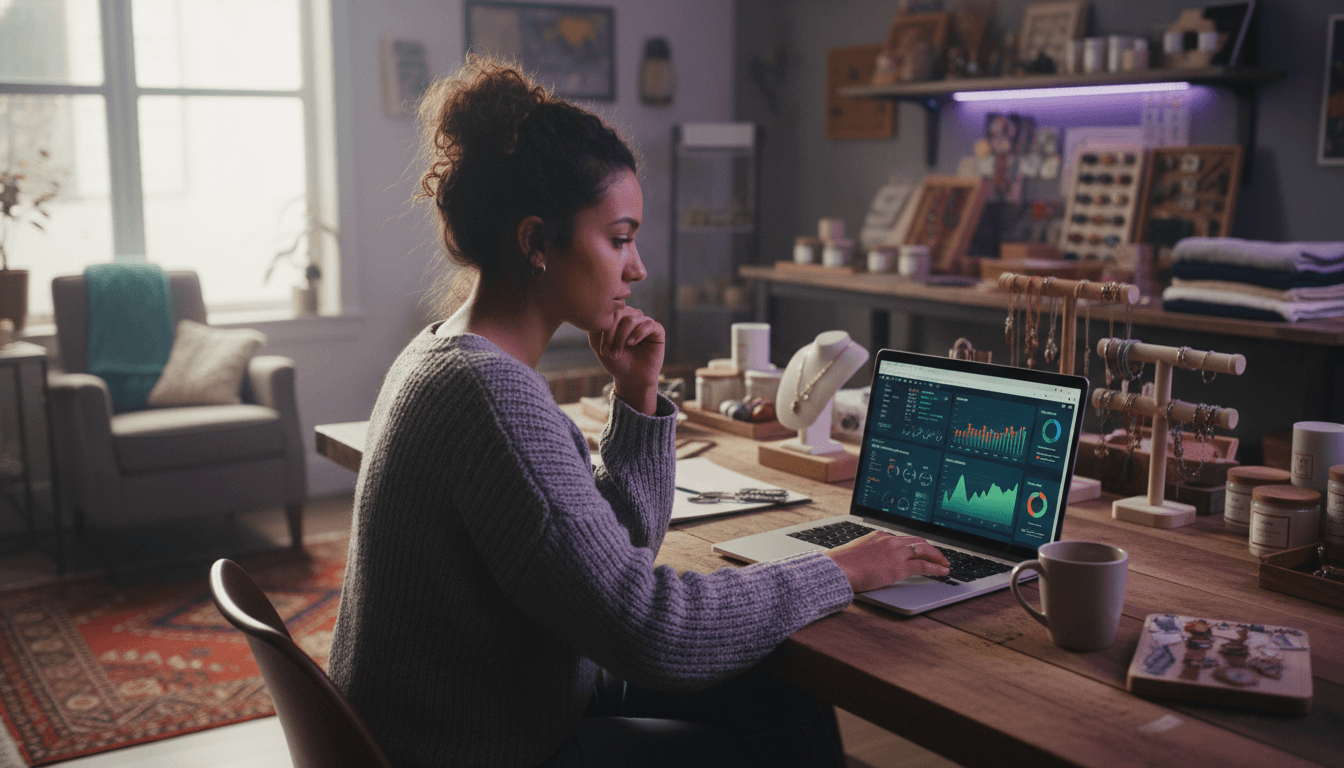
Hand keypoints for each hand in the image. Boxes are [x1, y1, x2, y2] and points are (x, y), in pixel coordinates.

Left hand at [589, 306, 664, 414]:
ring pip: (632, 320)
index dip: (604, 329)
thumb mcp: (598, 345)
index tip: (602, 350)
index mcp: (619, 317)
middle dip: (611, 334)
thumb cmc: (616, 361)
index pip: (610, 312)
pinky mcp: (657, 330)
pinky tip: (632, 343)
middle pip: (620, 314)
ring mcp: (645, 322)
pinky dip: (638, 333)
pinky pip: (649, 324)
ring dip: (622, 338)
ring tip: (616, 354)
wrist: (631, 378)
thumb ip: (594, 328)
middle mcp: (633, 316)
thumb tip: (594, 313)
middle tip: (607, 352)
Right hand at [825, 532, 950, 593]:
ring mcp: (895, 552)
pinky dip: (936, 568)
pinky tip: (943, 572)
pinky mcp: (899, 567)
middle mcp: (889, 540)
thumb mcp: (854, 554)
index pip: (902, 539)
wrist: (836, 569)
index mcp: (878, 535)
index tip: (919, 551)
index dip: (914, 546)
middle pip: (917, 541)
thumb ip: (866, 555)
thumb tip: (867, 563)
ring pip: (924, 550)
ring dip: (938, 556)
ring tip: (945, 564)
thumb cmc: (840, 565)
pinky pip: (924, 566)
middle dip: (931, 548)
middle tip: (939, 555)